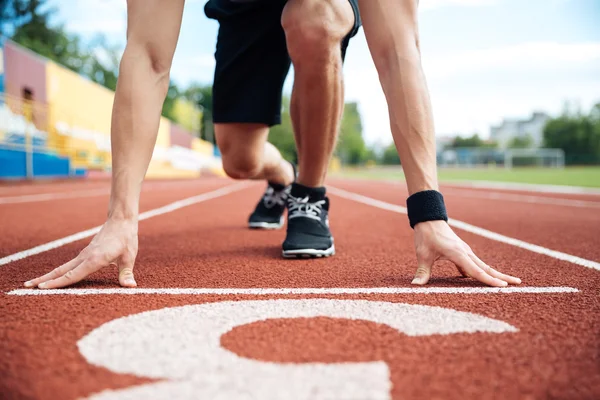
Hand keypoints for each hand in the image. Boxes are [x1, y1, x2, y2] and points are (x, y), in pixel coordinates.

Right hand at [24, 218, 138, 288]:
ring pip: (63, 267)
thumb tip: (131, 287)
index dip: (57, 283)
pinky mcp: (86, 253)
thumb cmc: (126, 238)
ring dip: (49, 275)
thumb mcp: (129, 257)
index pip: (72, 275)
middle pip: (61, 271)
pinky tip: (55, 276)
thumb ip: (126, 273)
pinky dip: (59, 272)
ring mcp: (84, 255)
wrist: (121, 220)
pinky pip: (70, 265)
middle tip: (26, 286)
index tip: (42, 288)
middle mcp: (85, 257)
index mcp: (94, 260)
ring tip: (34, 283)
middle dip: (44, 279)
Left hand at [412, 220, 520, 286]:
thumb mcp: (422, 254)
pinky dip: (479, 272)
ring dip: (494, 274)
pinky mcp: (461, 252)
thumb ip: (422, 272)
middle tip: (518, 284)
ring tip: (507, 283)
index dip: (489, 280)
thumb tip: (415, 286)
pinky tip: (480, 279)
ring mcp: (465, 252)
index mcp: (459, 254)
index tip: (503, 287)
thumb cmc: (426, 236)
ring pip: (482, 266)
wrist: (428, 219)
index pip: (476, 271)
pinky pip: (473, 264)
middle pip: (486, 268)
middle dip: (502, 277)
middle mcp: (466, 253)